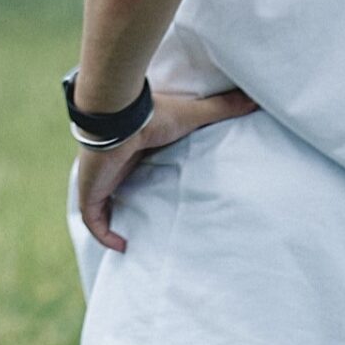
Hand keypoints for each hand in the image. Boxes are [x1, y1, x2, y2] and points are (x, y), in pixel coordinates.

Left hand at [74, 89, 256, 252]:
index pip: (132, 170)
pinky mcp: (90, 192)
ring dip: (112, 224)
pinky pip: (93, 221)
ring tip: (133, 242)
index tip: (157, 196)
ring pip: (100, 207)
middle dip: (126, 206)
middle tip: (148, 225)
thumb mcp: (193, 115)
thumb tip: (253, 99)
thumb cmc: (152, 115)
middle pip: (115, 190)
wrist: (120, 116)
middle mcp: (112, 166)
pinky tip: (122, 246)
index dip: (140, 182)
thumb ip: (221, 109)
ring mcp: (99, 180)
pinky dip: (104, 235)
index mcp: (132, 150)